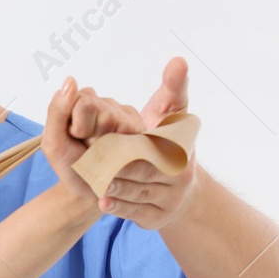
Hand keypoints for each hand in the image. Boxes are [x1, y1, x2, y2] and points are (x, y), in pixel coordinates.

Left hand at [42, 76, 146, 214]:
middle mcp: (106, 103)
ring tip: (103, 154)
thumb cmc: (72, 166)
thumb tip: (70, 81)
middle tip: (89, 150)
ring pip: (120, 122)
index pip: (83, 102)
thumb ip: (57, 111)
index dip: (78, 127)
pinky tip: (117, 157)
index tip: (75, 139)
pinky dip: (123, 151)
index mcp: (82, 101)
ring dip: (108, 144)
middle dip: (93, 136)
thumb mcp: (54, 143)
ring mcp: (127, 115)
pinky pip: (134, 135)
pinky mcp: (142, 131)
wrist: (91, 192)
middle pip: (103, 111)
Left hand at [100, 55, 198, 229]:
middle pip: (147, 169)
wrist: (180, 194)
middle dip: (123, 166)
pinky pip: (137, 211)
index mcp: (182, 145)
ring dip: (118, 188)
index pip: (164, 140)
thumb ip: (172, 89)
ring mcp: (170, 197)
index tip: (131, 129)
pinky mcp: (158, 217)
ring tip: (98, 185)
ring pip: (140, 192)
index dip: (142, 138)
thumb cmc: (169, 147)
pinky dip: (120, 207)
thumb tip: (178, 60)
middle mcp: (180, 172)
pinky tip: (103, 203)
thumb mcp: (172, 116)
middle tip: (97, 163)